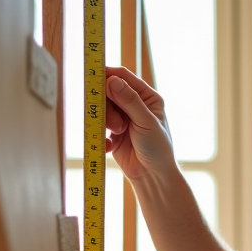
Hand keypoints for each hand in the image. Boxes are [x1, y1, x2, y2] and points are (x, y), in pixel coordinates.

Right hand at [104, 66, 175, 181]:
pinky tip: (110, 145)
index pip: (124, 77)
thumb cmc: (158, 148)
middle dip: (108, 105)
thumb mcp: (146, 122)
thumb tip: (112, 81)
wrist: (152, 176)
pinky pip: (98, 125)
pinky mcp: (112, 131)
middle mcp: (134, 104)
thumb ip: (130, 101)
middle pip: (109, 91)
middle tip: (115, 123)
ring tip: (118, 133)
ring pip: (102, 108)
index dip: (108, 74)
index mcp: (147, 97)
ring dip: (107, 121)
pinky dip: (101, 134)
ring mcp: (122, 117)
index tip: (93, 77)